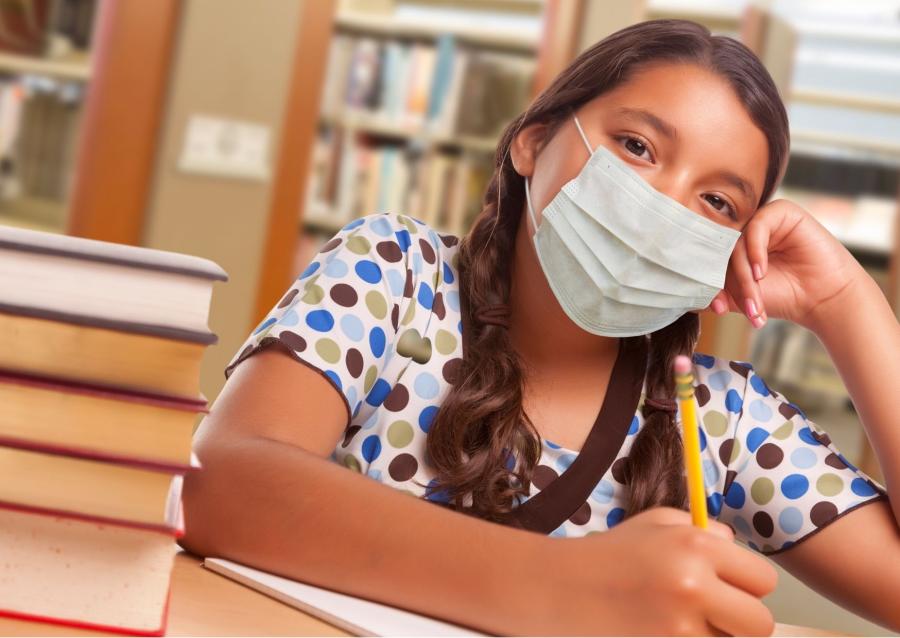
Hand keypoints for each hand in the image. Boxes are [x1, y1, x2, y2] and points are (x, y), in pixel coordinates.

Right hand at [525, 507, 777, 635]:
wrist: (556, 588)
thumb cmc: (607, 554)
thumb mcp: (653, 524)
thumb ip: (703, 530)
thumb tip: (737, 550)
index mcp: (694, 547)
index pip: (763, 580)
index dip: (746, 587)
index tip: (723, 590)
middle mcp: (692, 586)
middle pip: (759, 624)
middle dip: (739, 623)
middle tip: (708, 616)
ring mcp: (678, 628)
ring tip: (678, 624)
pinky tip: (663, 633)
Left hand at [703, 198, 866, 331]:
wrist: (822, 299)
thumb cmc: (783, 296)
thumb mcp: (740, 297)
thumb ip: (715, 292)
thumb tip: (682, 299)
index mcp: (731, 246)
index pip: (710, 258)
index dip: (708, 283)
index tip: (717, 310)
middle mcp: (744, 230)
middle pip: (721, 251)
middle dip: (729, 284)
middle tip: (735, 309)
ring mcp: (761, 219)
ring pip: (736, 243)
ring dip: (743, 276)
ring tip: (754, 301)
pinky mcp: (781, 212)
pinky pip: (755, 228)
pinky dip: (755, 252)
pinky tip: (761, 273)